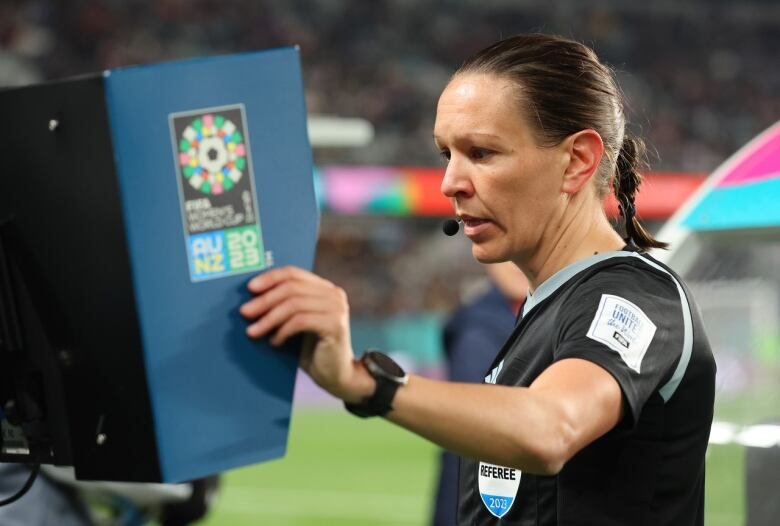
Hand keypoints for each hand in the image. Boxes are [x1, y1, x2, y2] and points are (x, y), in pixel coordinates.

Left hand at [240, 266, 372, 401]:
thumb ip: (283, 306)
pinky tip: (274, 342)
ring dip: (269, 318)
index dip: (270, 278)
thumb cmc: (311, 349)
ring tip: (253, 331)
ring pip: (294, 304)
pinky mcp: (335, 325)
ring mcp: (337, 308)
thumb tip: (251, 299)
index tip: (250, 288)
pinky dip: (283, 331)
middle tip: (245, 312)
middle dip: (264, 300)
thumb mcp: (295, 322)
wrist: (335, 375)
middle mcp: (333, 294)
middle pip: (291, 287)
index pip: (293, 273)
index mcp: (324, 288)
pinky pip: (300, 321)